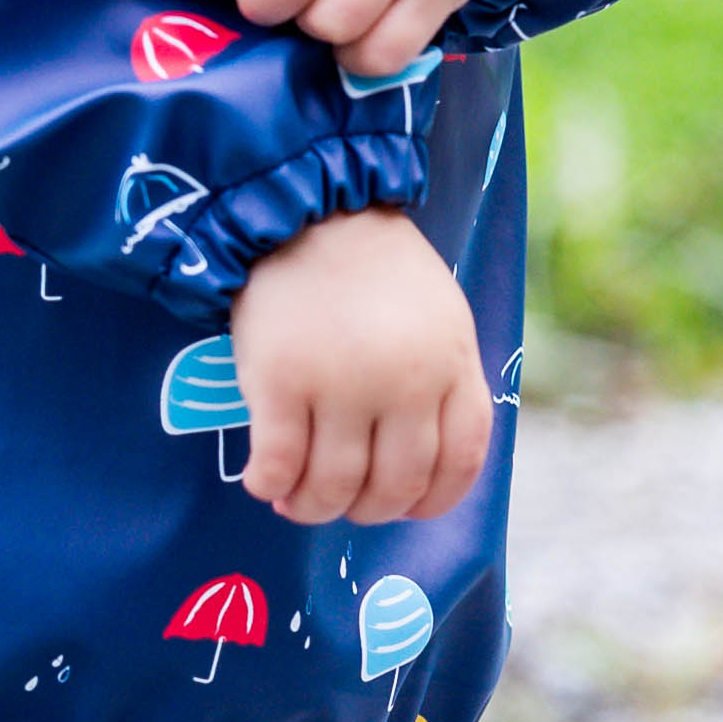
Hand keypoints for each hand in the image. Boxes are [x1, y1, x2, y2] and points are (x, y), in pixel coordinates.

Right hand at [232, 208, 493, 528]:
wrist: (306, 211)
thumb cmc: (372, 269)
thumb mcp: (440, 318)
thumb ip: (443, 383)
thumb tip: (422, 469)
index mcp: (450, 364)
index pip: (459, 463)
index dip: (431, 501)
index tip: (404, 507)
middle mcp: (404, 382)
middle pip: (395, 486)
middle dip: (366, 510)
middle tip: (341, 503)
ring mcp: (342, 384)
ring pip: (336, 486)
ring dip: (313, 508)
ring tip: (296, 501)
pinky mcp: (281, 380)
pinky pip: (280, 463)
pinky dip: (270, 485)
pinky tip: (263, 482)